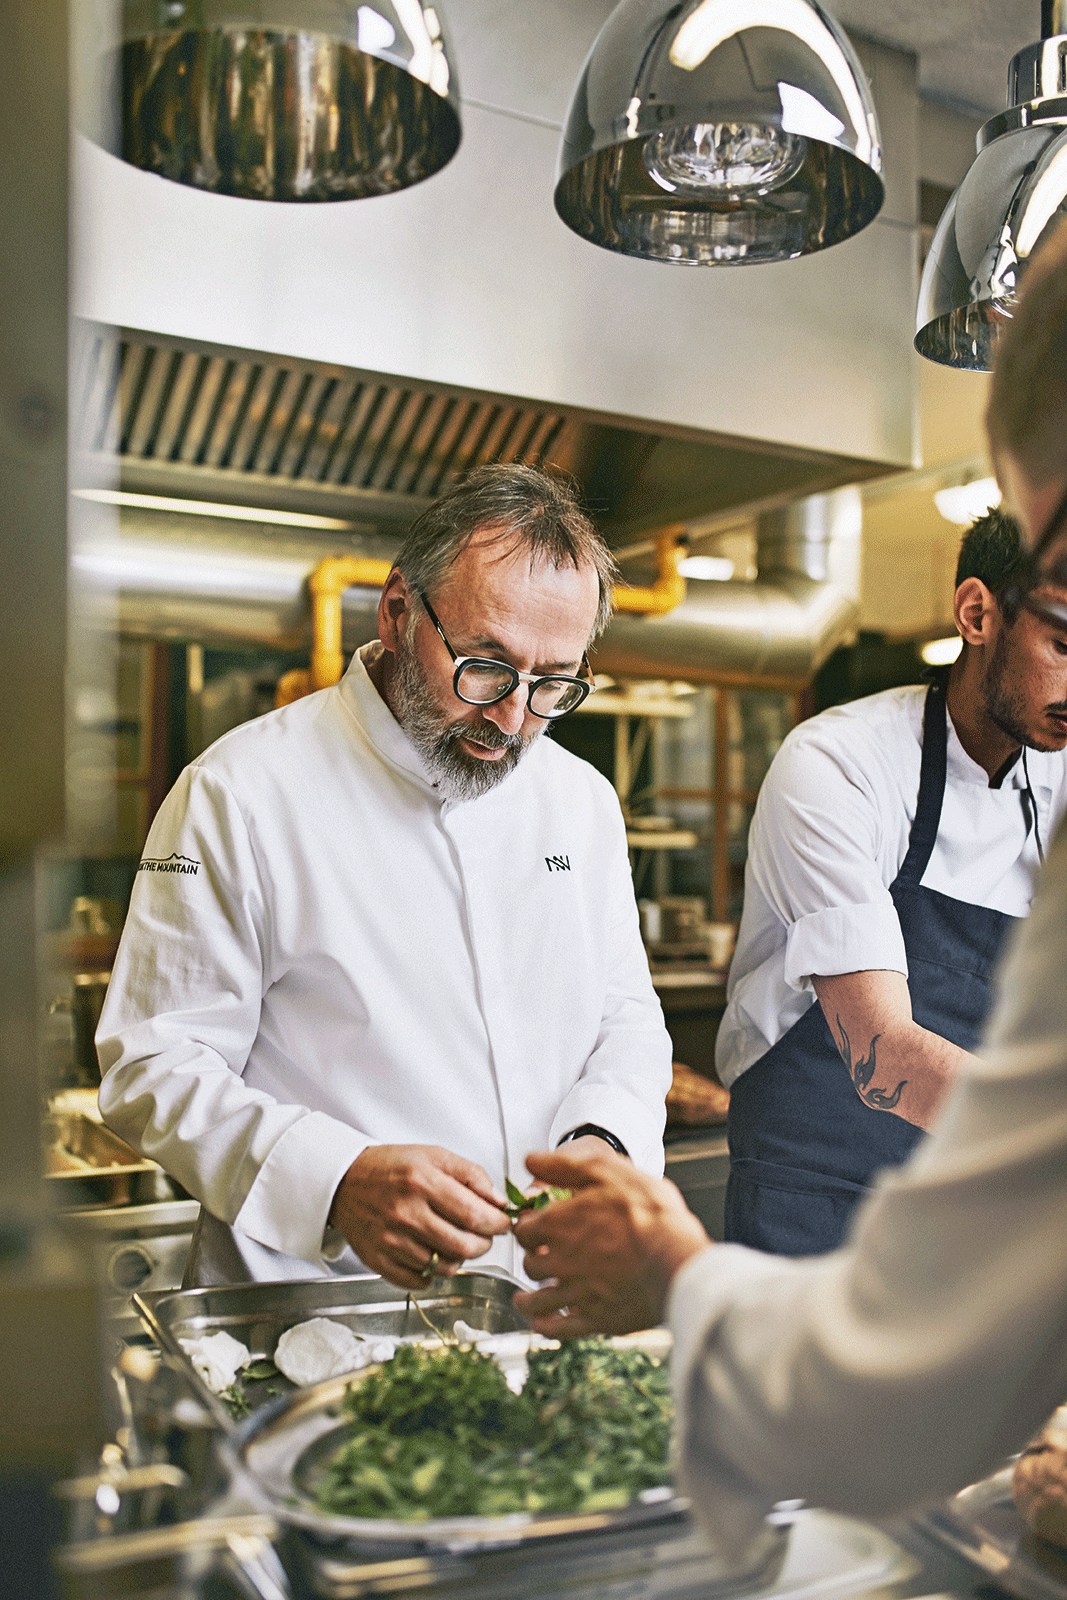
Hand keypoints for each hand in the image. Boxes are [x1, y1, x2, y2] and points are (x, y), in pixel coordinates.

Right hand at [328, 1144, 510, 1289]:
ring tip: (454, 1241)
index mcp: (422, 1182)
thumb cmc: (392, 1167)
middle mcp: (405, 1213)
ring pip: (443, 1267)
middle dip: (483, 1244)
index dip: (497, 1223)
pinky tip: (431, 1254)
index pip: (474, 1214)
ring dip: (458, 1258)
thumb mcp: (434, 1155)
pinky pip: (418, 1281)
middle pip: (463, 1246)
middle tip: (483, 1235)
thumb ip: (472, 1175)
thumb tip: (500, 1202)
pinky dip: (432, 1273)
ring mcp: (390, 1240)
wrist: (343, 1181)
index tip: (502, 1223)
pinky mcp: (377, 1260)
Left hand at [511, 1147, 710, 1338]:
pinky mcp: (595, 1319)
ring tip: (525, 1300)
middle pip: (529, 1264)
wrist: (678, 1259)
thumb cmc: (650, 1214)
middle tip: (539, 1259)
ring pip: (535, 1301)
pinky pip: (558, 1328)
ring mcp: (576, 1293)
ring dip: (526, 1300)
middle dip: (532, 1260)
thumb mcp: (608, 1172)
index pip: (524, 1230)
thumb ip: (565, 1166)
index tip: (535, 1231)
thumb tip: (531, 1160)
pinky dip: (545, 1326)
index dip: (528, 1228)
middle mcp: (560, 1260)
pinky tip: (543, 1323)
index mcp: (560, 1225)